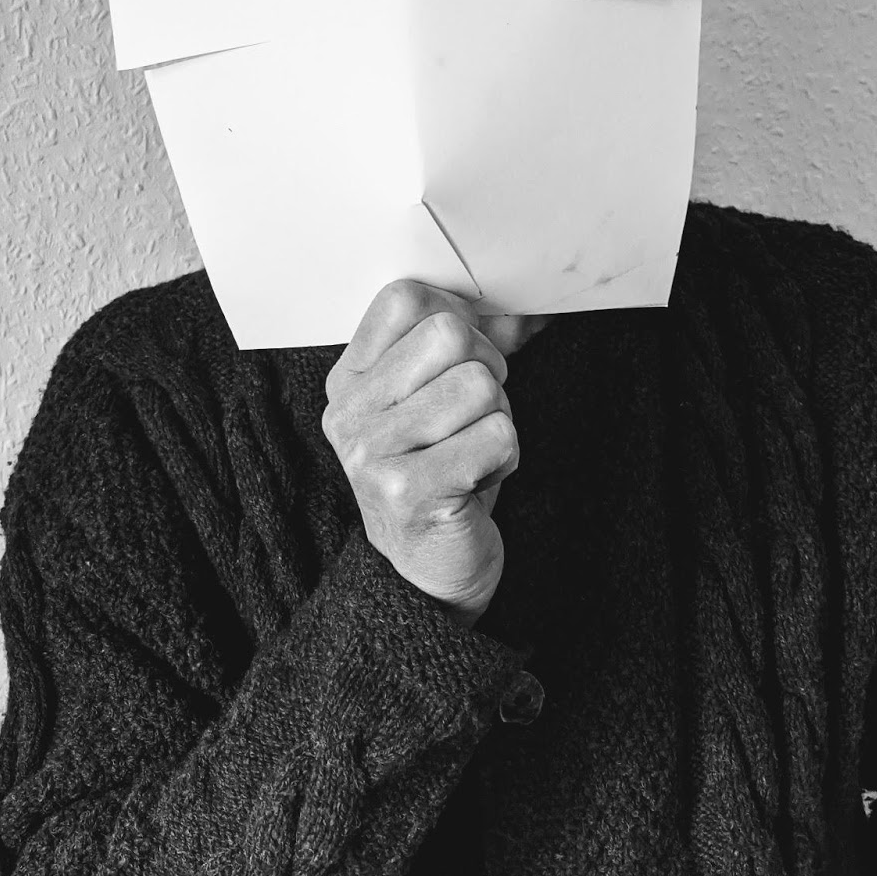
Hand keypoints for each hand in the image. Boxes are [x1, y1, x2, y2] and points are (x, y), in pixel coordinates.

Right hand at [323, 280, 537, 625]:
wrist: (428, 577)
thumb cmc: (443, 478)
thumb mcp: (438, 402)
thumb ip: (468, 346)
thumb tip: (527, 307)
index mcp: (349, 380)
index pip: (406, 298)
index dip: (458, 319)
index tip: (461, 362)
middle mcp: (349, 413)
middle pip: (450, 334)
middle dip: (486, 371)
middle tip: (472, 418)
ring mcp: (372, 453)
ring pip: (479, 385)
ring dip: (497, 420)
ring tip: (471, 455)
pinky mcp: (408, 492)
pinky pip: (498, 435)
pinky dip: (506, 459)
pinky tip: (476, 483)